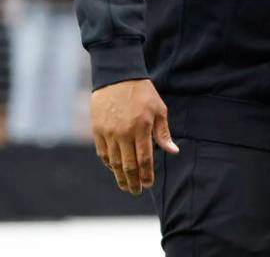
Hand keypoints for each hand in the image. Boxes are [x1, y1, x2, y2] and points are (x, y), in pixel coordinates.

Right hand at [90, 78, 178, 194]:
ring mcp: (108, 133)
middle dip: (133, 181)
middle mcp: (123, 134)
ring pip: (114, 162)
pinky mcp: (97, 130)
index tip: (149, 184)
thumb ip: (163, 133)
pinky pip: (103, 153)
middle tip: (136, 191)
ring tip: (125, 185)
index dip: (146, 175)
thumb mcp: (159, 109)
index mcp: (141, 128)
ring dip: (120, 176)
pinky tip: (114, 169)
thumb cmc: (143, 93)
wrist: (117, 77)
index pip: (144, 159)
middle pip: (128, 165)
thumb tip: (173, 151)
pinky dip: (109, 163)